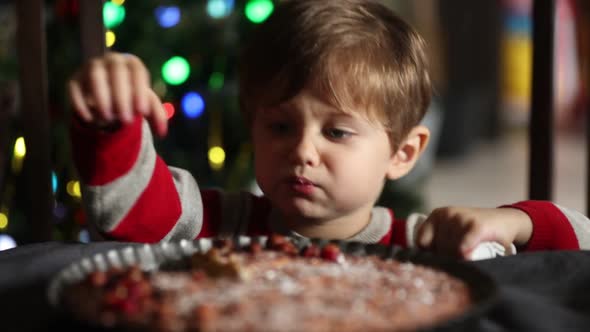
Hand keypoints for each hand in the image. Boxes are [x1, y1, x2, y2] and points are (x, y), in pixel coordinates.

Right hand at [67, 52, 167, 136]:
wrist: (108, 90)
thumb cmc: (132, 95)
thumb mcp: (146, 102)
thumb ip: (156, 115)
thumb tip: (162, 133)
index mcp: (132, 63)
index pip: (138, 71)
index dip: (140, 91)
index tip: (142, 112)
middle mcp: (111, 60)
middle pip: (116, 72)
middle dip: (122, 97)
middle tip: (126, 120)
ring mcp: (91, 67)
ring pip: (95, 76)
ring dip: (101, 98)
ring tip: (108, 119)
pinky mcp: (75, 80)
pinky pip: (75, 88)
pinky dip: (81, 103)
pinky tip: (90, 119)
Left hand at [415, 207, 532, 258]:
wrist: (505, 221)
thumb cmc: (474, 232)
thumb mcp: (452, 232)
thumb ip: (437, 243)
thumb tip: (423, 265)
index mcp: (437, 215)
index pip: (422, 243)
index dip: (431, 255)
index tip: (442, 260)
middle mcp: (446, 214)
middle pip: (438, 249)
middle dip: (449, 260)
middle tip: (462, 261)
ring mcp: (461, 218)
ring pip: (450, 251)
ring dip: (459, 260)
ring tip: (469, 259)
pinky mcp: (477, 226)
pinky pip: (463, 245)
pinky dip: (464, 255)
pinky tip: (467, 258)